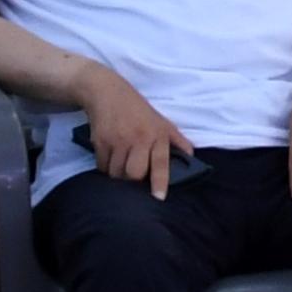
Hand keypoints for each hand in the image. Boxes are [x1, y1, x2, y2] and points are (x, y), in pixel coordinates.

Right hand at [82, 63, 191, 195]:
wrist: (109, 94)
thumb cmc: (139, 111)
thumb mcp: (163, 122)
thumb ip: (177, 141)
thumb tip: (190, 157)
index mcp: (158, 135)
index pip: (161, 162)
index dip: (160, 181)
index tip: (159, 197)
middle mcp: (139, 139)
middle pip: (134, 173)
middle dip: (133, 180)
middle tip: (134, 176)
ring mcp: (118, 141)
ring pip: (116, 173)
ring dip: (118, 174)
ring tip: (121, 164)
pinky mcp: (100, 142)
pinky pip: (102, 166)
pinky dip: (105, 167)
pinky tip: (110, 157)